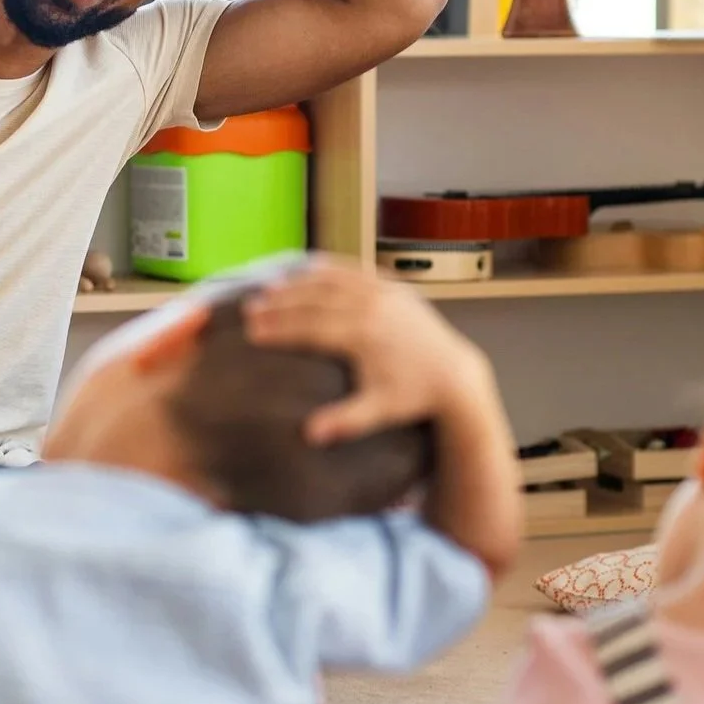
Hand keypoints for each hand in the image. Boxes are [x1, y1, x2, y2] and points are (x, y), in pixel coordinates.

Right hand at [243, 258, 486, 443]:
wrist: (454, 376)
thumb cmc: (412, 397)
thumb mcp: (378, 412)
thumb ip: (344, 422)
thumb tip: (308, 436)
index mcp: (364, 335)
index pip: (310, 328)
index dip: (278, 330)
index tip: (251, 332)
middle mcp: (372, 307)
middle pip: (314, 300)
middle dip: (279, 304)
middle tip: (249, 308)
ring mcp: (384, 292)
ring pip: (331, 281)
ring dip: (298, 283)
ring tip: (269, 287)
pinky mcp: (394, 286)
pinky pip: (354, 270)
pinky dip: (328, 268)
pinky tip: (308, 268)